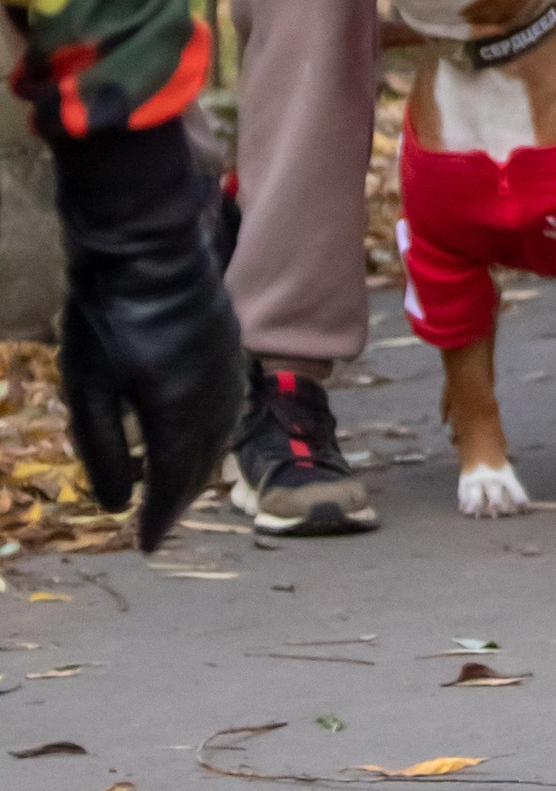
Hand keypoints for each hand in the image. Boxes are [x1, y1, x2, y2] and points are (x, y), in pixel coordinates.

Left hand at [54, 148, 244, 553]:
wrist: (147, 243)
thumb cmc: (107, 312)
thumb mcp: (87, 387)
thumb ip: (103, 449)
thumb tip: (116, 505)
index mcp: (178, 409)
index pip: (174, 483)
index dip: (159, 519)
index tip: (145, 548)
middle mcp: (214, 395)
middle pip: (203, 465)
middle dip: (180, 501)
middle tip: (157, 528)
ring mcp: (229, 368)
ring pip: (223, 437)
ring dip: (200, 470)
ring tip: (175, 490)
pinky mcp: (232, 347)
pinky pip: (231, 408)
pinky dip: (215, 436)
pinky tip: (198, 436)